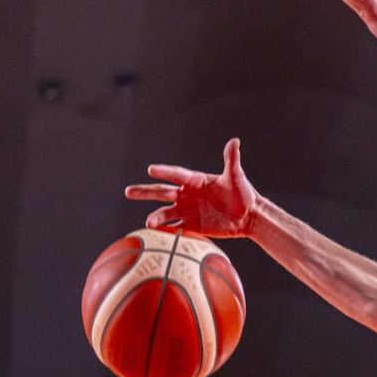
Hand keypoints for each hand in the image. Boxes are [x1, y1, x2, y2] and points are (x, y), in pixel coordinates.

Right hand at [124, 138, 258, 236]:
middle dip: (145, 192)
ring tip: (149, 222)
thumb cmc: (243, 193)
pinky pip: (176, 229)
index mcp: (195, 180)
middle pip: (162, 192)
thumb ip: (231, 160)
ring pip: (166, 212)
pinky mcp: (193, 226)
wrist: (249, 216)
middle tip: (128, 191)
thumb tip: (235, 141)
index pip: (177, 174)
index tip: (151, 169)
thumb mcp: (236, 176)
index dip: (165, 171)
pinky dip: (167, 232)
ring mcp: (188, 211)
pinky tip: (158, 235)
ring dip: (156, 217)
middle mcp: (187, 195)